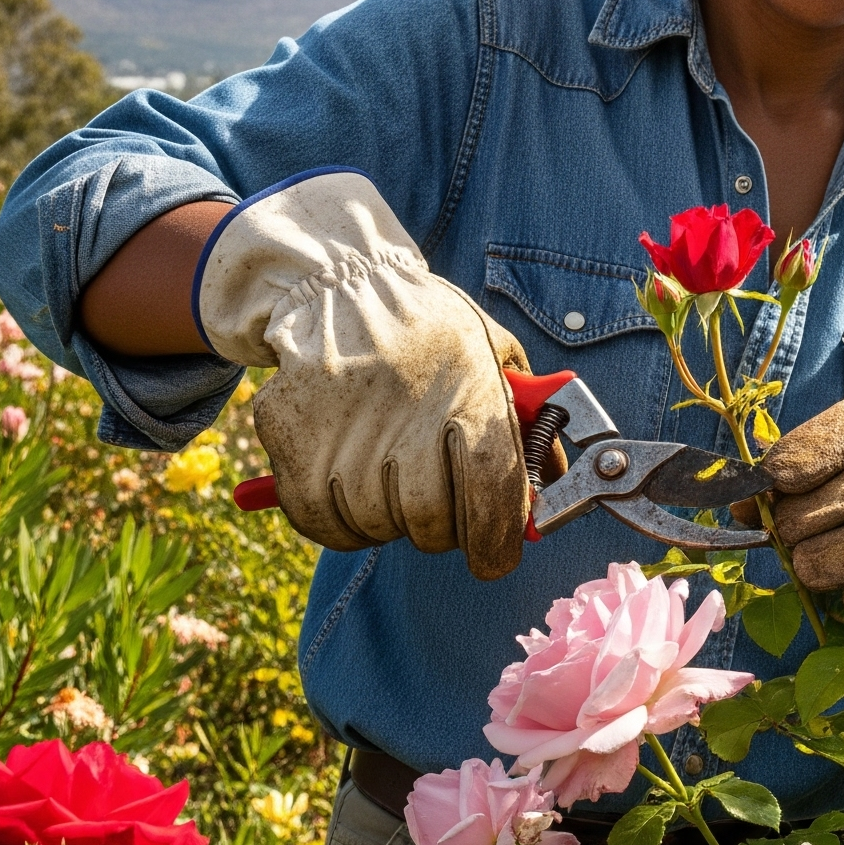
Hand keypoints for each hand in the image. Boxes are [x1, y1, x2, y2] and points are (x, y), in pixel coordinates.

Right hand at [197, 172, 530, 580]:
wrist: (342, 287)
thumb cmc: (431, 332)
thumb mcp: (496, 357)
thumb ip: (530, 427)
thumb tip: (553, 493)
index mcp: (468, 394)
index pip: (490, 494)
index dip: (496, 540)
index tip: (495, 557)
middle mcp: (405, 417)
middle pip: (429, 522)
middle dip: (441, 527)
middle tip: (436, 501)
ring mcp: (341, 432)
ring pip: (374, 525)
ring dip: (387, 518)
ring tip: (389, 471)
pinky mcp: (291, 440)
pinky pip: (321, 522)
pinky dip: (339, 520)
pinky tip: (350, 485)